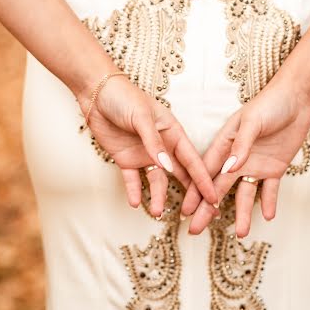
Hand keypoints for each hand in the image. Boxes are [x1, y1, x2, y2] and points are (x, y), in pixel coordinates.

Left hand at [77, 74, 216, 216]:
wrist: (96, 93)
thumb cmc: (124, 97)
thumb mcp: (142, 117)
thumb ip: (154, 142)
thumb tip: (168, 167)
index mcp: (173, 133)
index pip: (192, 160)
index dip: (203, 179)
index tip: (213, 197)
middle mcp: (162, 146)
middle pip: (181, 174)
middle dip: (191, 194)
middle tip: (200, 216)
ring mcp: (145, 154)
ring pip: (157, 181)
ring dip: (159, 197)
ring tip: (158, 213)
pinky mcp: (126, 159)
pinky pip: (133, 180)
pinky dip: (135, 192)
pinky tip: (136, 203)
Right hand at [181, 76, 309, 235]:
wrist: (297, 98)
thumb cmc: (270, 103)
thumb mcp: (252, 121)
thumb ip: (241, 145)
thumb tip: (229, 169)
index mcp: (225, 144)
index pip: (207, 172)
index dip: (195, 192)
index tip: (185, 210)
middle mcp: (237, 158)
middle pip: (219, 188)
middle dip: (207, 209)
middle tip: (195, 230)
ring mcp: (255, 164)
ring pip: (245, 194)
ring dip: (242, 213)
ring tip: (240, 234)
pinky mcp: (274, 167)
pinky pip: (270, 190)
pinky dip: (269, 203)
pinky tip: (267, 217)